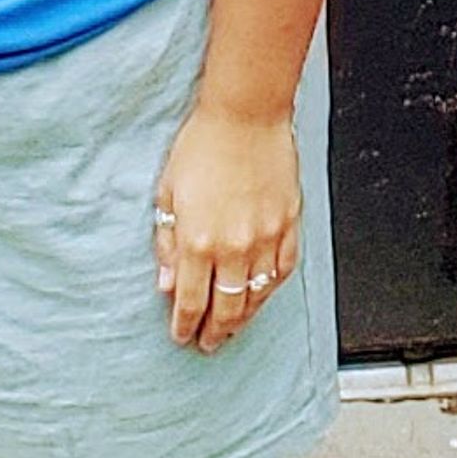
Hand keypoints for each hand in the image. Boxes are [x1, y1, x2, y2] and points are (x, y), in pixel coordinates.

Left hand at [155, 98, 304, 351]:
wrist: (247, 115)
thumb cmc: (203, 145)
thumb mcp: (168, 194)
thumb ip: (167, 243)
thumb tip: (167, 283)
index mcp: (198, 241)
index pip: (190, 302)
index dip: (185, 326)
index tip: (182, 336)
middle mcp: (234, 247)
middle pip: (226, 309)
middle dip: (215, 332)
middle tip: (208, 343)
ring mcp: (266, 238)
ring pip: (257, 297)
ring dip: (243, 318)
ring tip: (233, 328)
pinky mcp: (289, 225)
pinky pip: (283, 271)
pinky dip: (271, 289)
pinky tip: (262, 295)